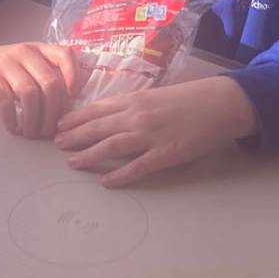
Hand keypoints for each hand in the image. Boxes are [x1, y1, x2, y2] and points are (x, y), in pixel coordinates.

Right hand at [0, 37, 84, 139]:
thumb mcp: (24, 65)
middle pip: (50, 83)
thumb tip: (66, 107)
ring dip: (34, 119)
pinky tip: (13, 128)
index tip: (73, 98)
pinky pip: (6, 101)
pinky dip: (13, 120)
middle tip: (49, 131)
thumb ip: (43, 76)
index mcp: (38, 49)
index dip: (74, 76)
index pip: (64, 55)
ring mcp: (5, 64)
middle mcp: (24, 53)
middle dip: (53, 112)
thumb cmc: (0, 68)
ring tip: (31, 133)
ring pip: (30, 94)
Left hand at [53, 76, 258, 187]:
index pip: (97, 109)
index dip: (76, 119)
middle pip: (97, 128)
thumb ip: (135, 104)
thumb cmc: (192, 97)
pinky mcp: (166, 154)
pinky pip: (137, 167)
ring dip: (89, 155)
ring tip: (72, 163)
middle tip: (56, 146)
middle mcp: (138, 116)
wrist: (222, 102)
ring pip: (111, 146)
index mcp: (136, 99)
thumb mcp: (158, 94)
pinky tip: (106, 183)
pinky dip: (120, 175)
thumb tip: (113, 115)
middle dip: (74, 137)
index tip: (60, 126)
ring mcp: (151, 136)